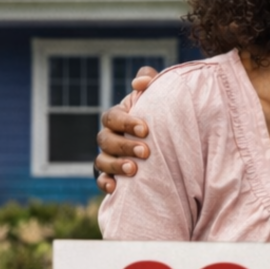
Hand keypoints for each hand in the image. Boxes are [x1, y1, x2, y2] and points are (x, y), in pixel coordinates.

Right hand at [94, 66, 158, 192]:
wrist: (169, 140)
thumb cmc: (161, 112)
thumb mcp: (157, 95)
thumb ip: (151, 80)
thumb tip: (139, 82)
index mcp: (118, 116)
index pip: (112, 117)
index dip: (125, 122)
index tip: (145, 129)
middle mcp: (110, 135)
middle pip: (105, 140)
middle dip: (124, 146)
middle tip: (145, 151)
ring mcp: (109, 155)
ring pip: (101, 160)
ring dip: (116, 165)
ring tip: (134, 170)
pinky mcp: (111, 174)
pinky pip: (100, 179)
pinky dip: (104, 183)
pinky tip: (114, 188)